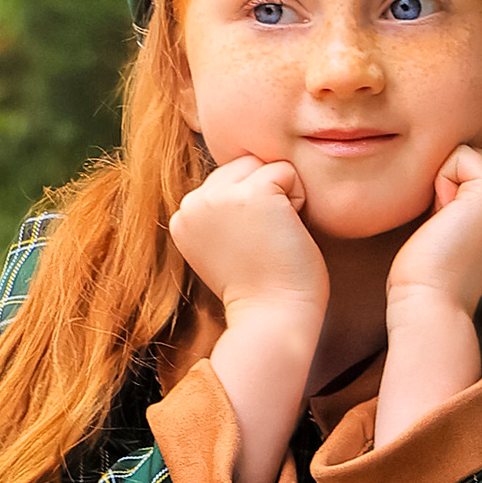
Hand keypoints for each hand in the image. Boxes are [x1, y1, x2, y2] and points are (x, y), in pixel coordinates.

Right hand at [170, 154, 327, 327]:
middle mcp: (192, 203)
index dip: (250, 207)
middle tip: (266, 241)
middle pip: (243, 166)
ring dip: (282, 196)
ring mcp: (219, 197)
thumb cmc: (262, 287)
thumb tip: (239, 177)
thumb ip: (219, 213)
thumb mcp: (223, 246)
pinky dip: (299, 200)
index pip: (226, 180)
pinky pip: (287, 171)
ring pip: (264, 166)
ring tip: (275, 236)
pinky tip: (286, 233)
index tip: (250, 247)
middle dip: (265, 194)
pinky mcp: (252, 194)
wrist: (273, 317)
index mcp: (182, 217)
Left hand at [383, 146, 481, 322]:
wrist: (431, 305)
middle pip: (474, 158)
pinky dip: (440, 181)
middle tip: (446, 231)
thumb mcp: (456, 230)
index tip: (449, 234)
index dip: (450, 192)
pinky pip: (460, 155)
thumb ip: (464, 200)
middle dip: (449, 184)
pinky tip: (443, 219)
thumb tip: (449, 166)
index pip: (478, 171)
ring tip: (446, 227)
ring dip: (444, 184)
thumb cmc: (429, 276)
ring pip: (467, 155)